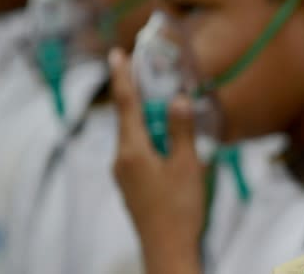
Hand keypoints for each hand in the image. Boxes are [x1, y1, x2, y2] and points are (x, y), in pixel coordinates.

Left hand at [109, 48, 204, 273]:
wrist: (167, 250)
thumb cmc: (179, 209)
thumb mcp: (187, 165)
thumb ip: (181, 130)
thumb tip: (178, 100)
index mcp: (132, 150)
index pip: (126, 104)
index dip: (122, 77)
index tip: (116, 53)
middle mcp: (121, 159)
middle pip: (128, 118)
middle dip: (139, 96)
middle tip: (149, 74)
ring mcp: (123, 174)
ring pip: (134, 136)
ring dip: (148, 119)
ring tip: (167, 109)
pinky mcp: (130, 185)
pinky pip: (137, 151)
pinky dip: (150, 138)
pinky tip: (168, 143)